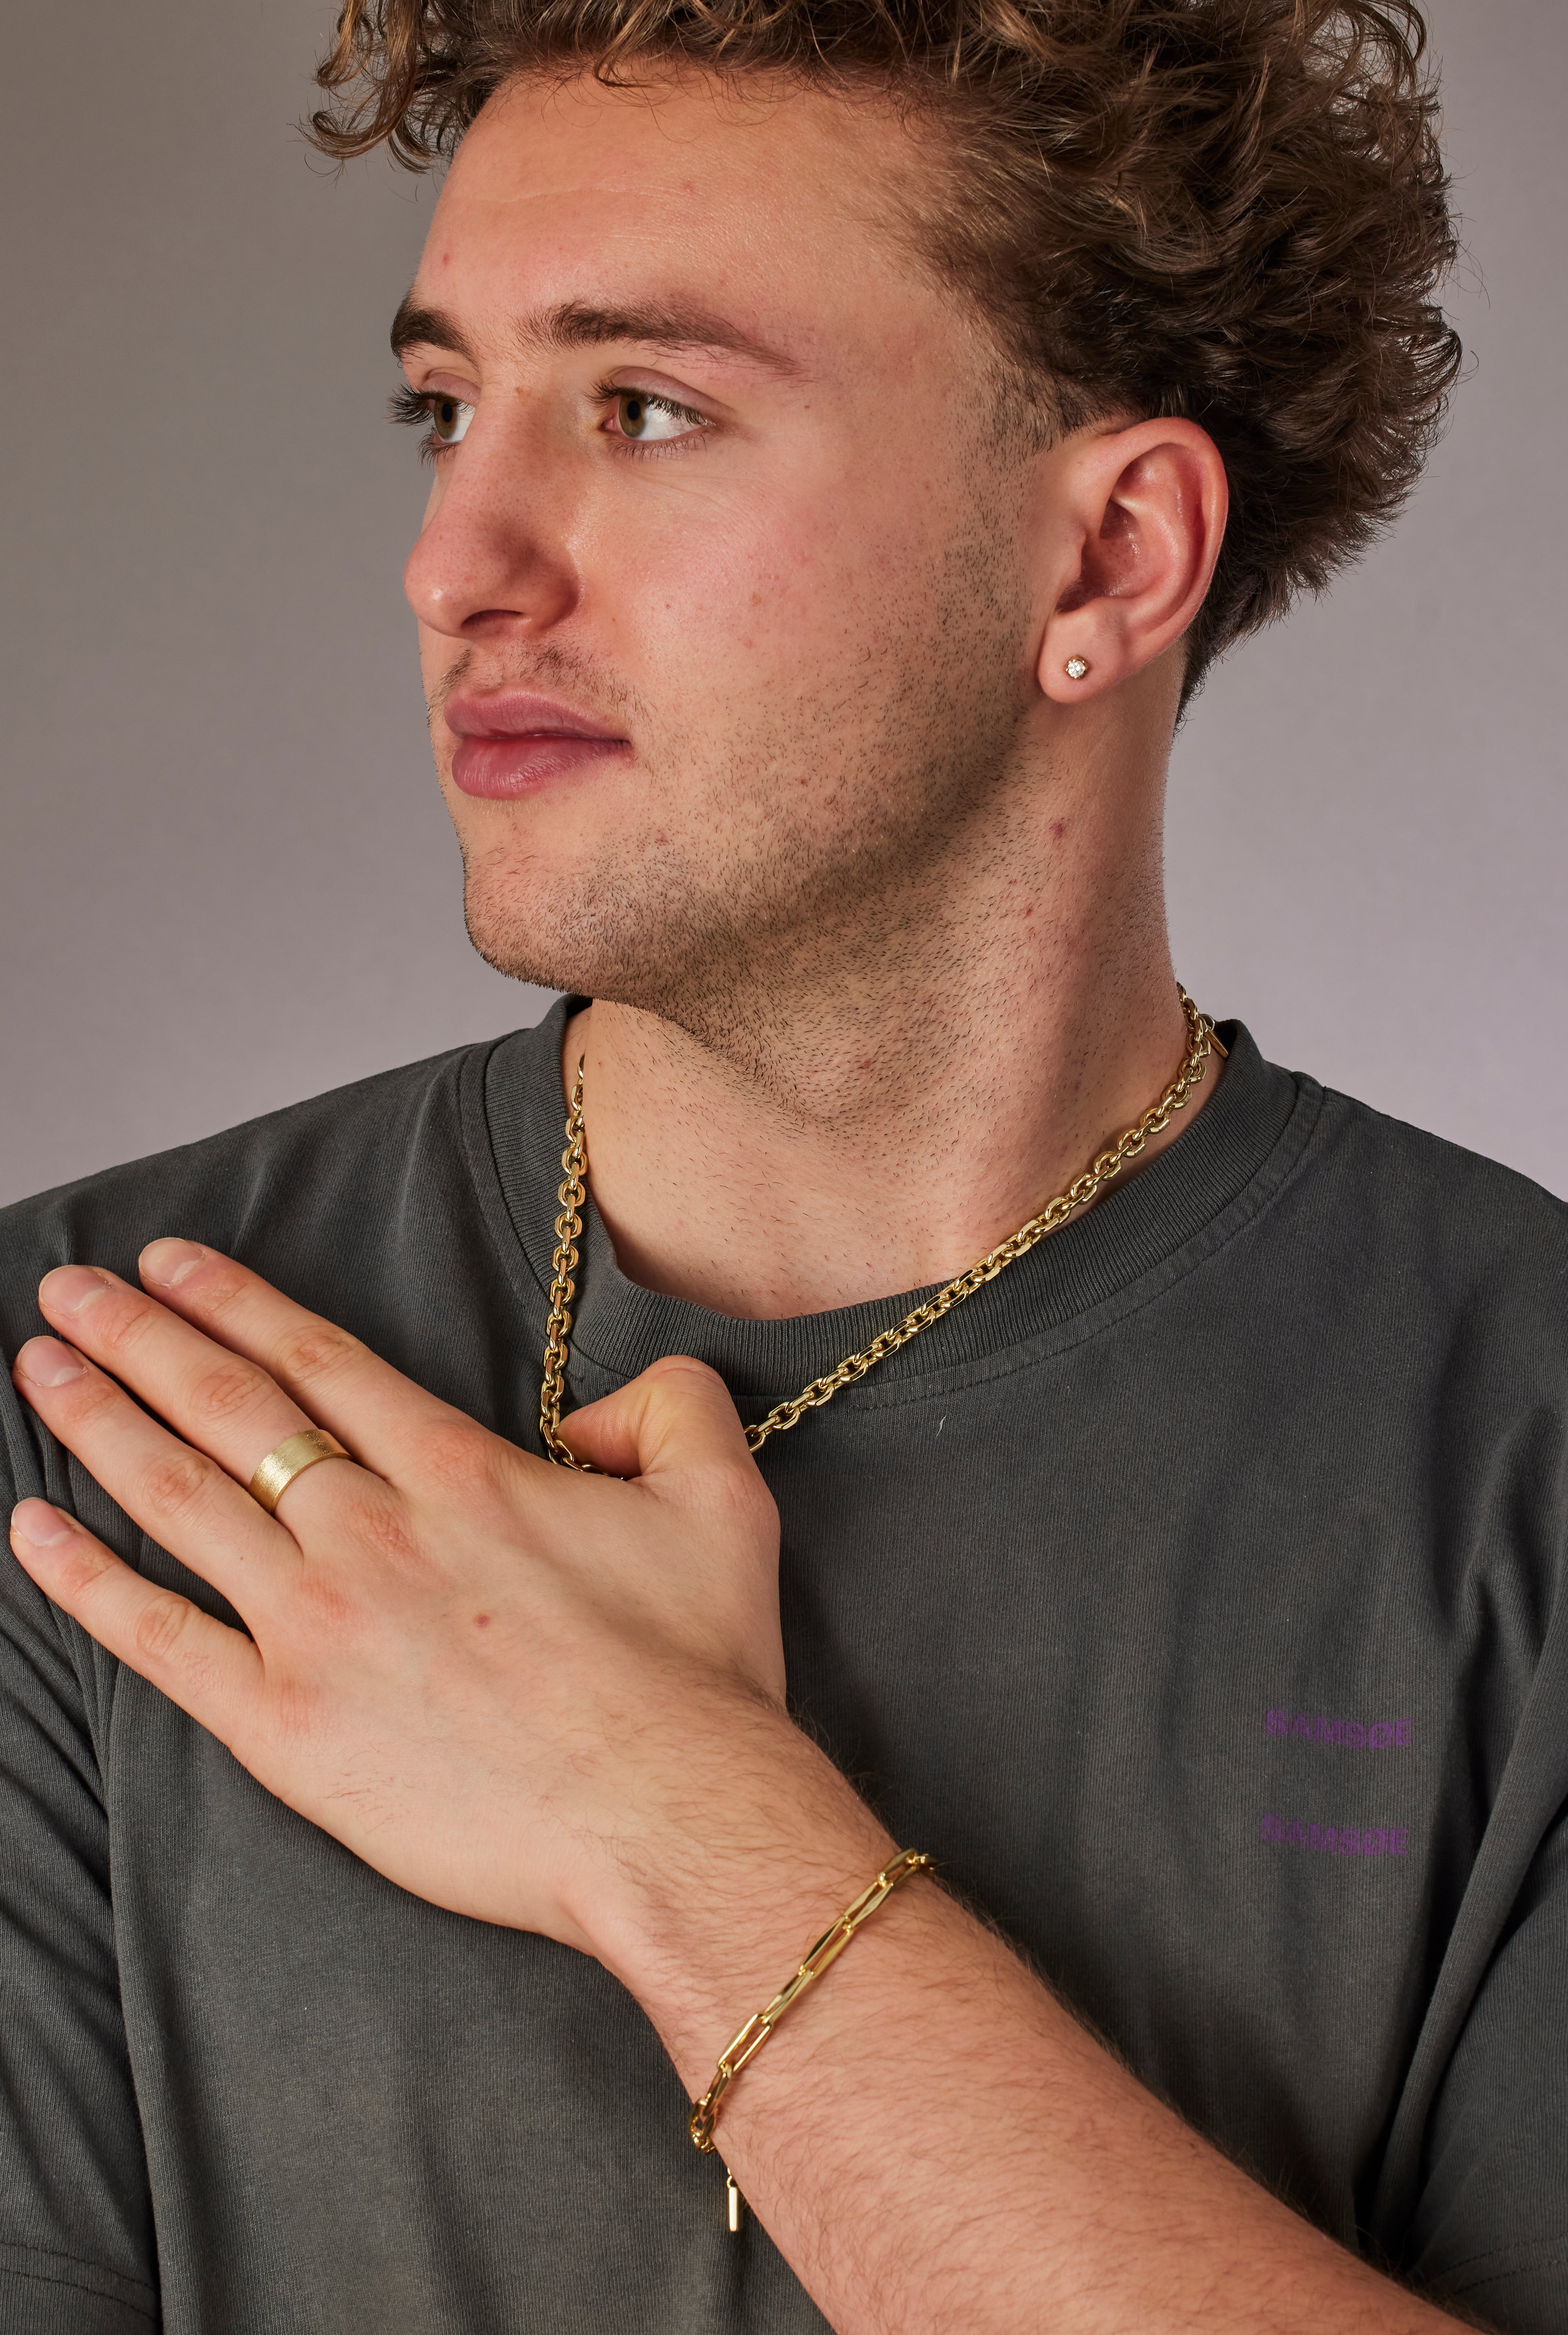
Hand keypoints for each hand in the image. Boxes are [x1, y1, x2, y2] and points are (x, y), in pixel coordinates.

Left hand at [7, 1241, 787, 1962]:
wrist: (673, 1820)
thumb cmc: (697, 1673)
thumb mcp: (726, 1500)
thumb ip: (672, 1410)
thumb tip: (611, 1402)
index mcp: (460, 1475)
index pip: (319, 1361)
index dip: (234, 1301)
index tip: (169, 1264)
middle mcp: (372, 1533)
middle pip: (230, 1408)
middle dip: (138, 1336)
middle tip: (69, 1288)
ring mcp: (318, 1629)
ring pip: (181, 1499)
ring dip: (98, 1423)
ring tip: (38, 1368)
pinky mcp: (287, 1729)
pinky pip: (161, 1642)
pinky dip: (88, 1582)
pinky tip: (34, 1531)